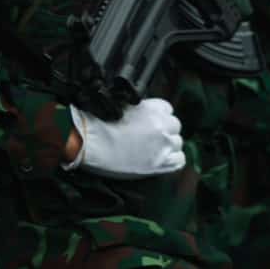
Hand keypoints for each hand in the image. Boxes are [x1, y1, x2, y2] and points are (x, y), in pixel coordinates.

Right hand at [65, 98, 185, 179]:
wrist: (90, 142)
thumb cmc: (100, 122)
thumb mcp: (121, 106)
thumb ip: (139, 109)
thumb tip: (145, 113)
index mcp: (152, 109)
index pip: (167, 108)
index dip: (159, 115)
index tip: (151, 120)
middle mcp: (161, 126)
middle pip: (175, 125)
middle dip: (165, 129)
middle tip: (151, 135)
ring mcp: (163, 146)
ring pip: (177, 142)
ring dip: (168, 144)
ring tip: (153, 148)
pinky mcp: (160, 164)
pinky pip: (179, 160)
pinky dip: (172, 159)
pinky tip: (160, 158)